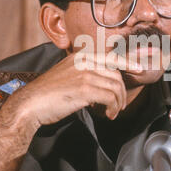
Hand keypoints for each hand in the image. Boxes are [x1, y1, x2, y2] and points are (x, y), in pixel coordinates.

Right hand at [10, 52, 142, 127]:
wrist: (30, 104)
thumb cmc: (47, 93)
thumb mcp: (66, 74)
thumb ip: (84, 74)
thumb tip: (101, 85)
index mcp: (80, 56)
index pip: (111, 56)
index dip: (128, 62)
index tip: (139, 69)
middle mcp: (84, 62)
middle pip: (116, 74)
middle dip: (122, 92)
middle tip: (119, 105)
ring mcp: (84, 74)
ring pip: (115, 87)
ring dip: (118, 103)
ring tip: (113, 112)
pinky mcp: (84, 89)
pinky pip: (110, 97)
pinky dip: (113, 107)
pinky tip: (108, 114)